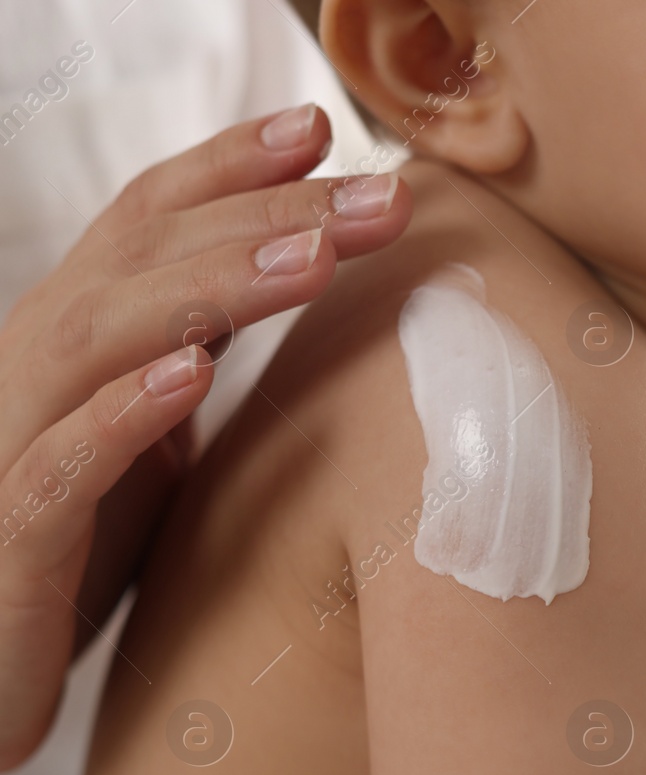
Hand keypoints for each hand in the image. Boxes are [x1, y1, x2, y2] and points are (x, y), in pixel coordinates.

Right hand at [0, 104, 410, 766]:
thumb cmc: (74, 547)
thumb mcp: (149, 436)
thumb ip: (192, 358)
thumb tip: (295, 285)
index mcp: (84, 341)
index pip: (152, 223)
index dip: (230, 168)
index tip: (325, 128)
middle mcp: (41, 370)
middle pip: (147, 259)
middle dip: (268, 217)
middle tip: (382, 198)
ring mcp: (15, 445)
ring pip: (97, 336)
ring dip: (207, 289)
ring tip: (311, 262)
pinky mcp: (12, 537)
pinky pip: (58, 464)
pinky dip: (118, 414)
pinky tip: (186, 376)